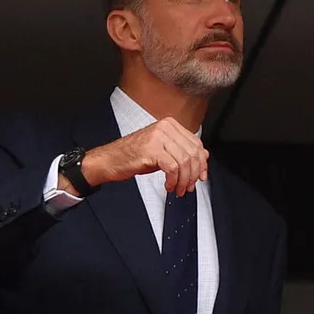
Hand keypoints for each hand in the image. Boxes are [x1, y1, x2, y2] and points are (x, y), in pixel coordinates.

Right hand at [72, 117, 208, 196]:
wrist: (109, 160)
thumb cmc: (134, 155)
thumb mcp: (163, 151)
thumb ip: (183, 151)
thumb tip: (204, 157)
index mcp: (170, 125)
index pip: (197, 144)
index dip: (202, 164)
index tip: (201, 176)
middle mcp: (165, 127)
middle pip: (193, 153)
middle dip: (194, 174)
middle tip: (189, 186)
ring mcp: (158, 137)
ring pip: (185, 162)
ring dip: (184, 180)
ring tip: (178, 189)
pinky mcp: (151, 149)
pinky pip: (173, 168)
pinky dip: (174, 181)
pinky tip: (169, 186)